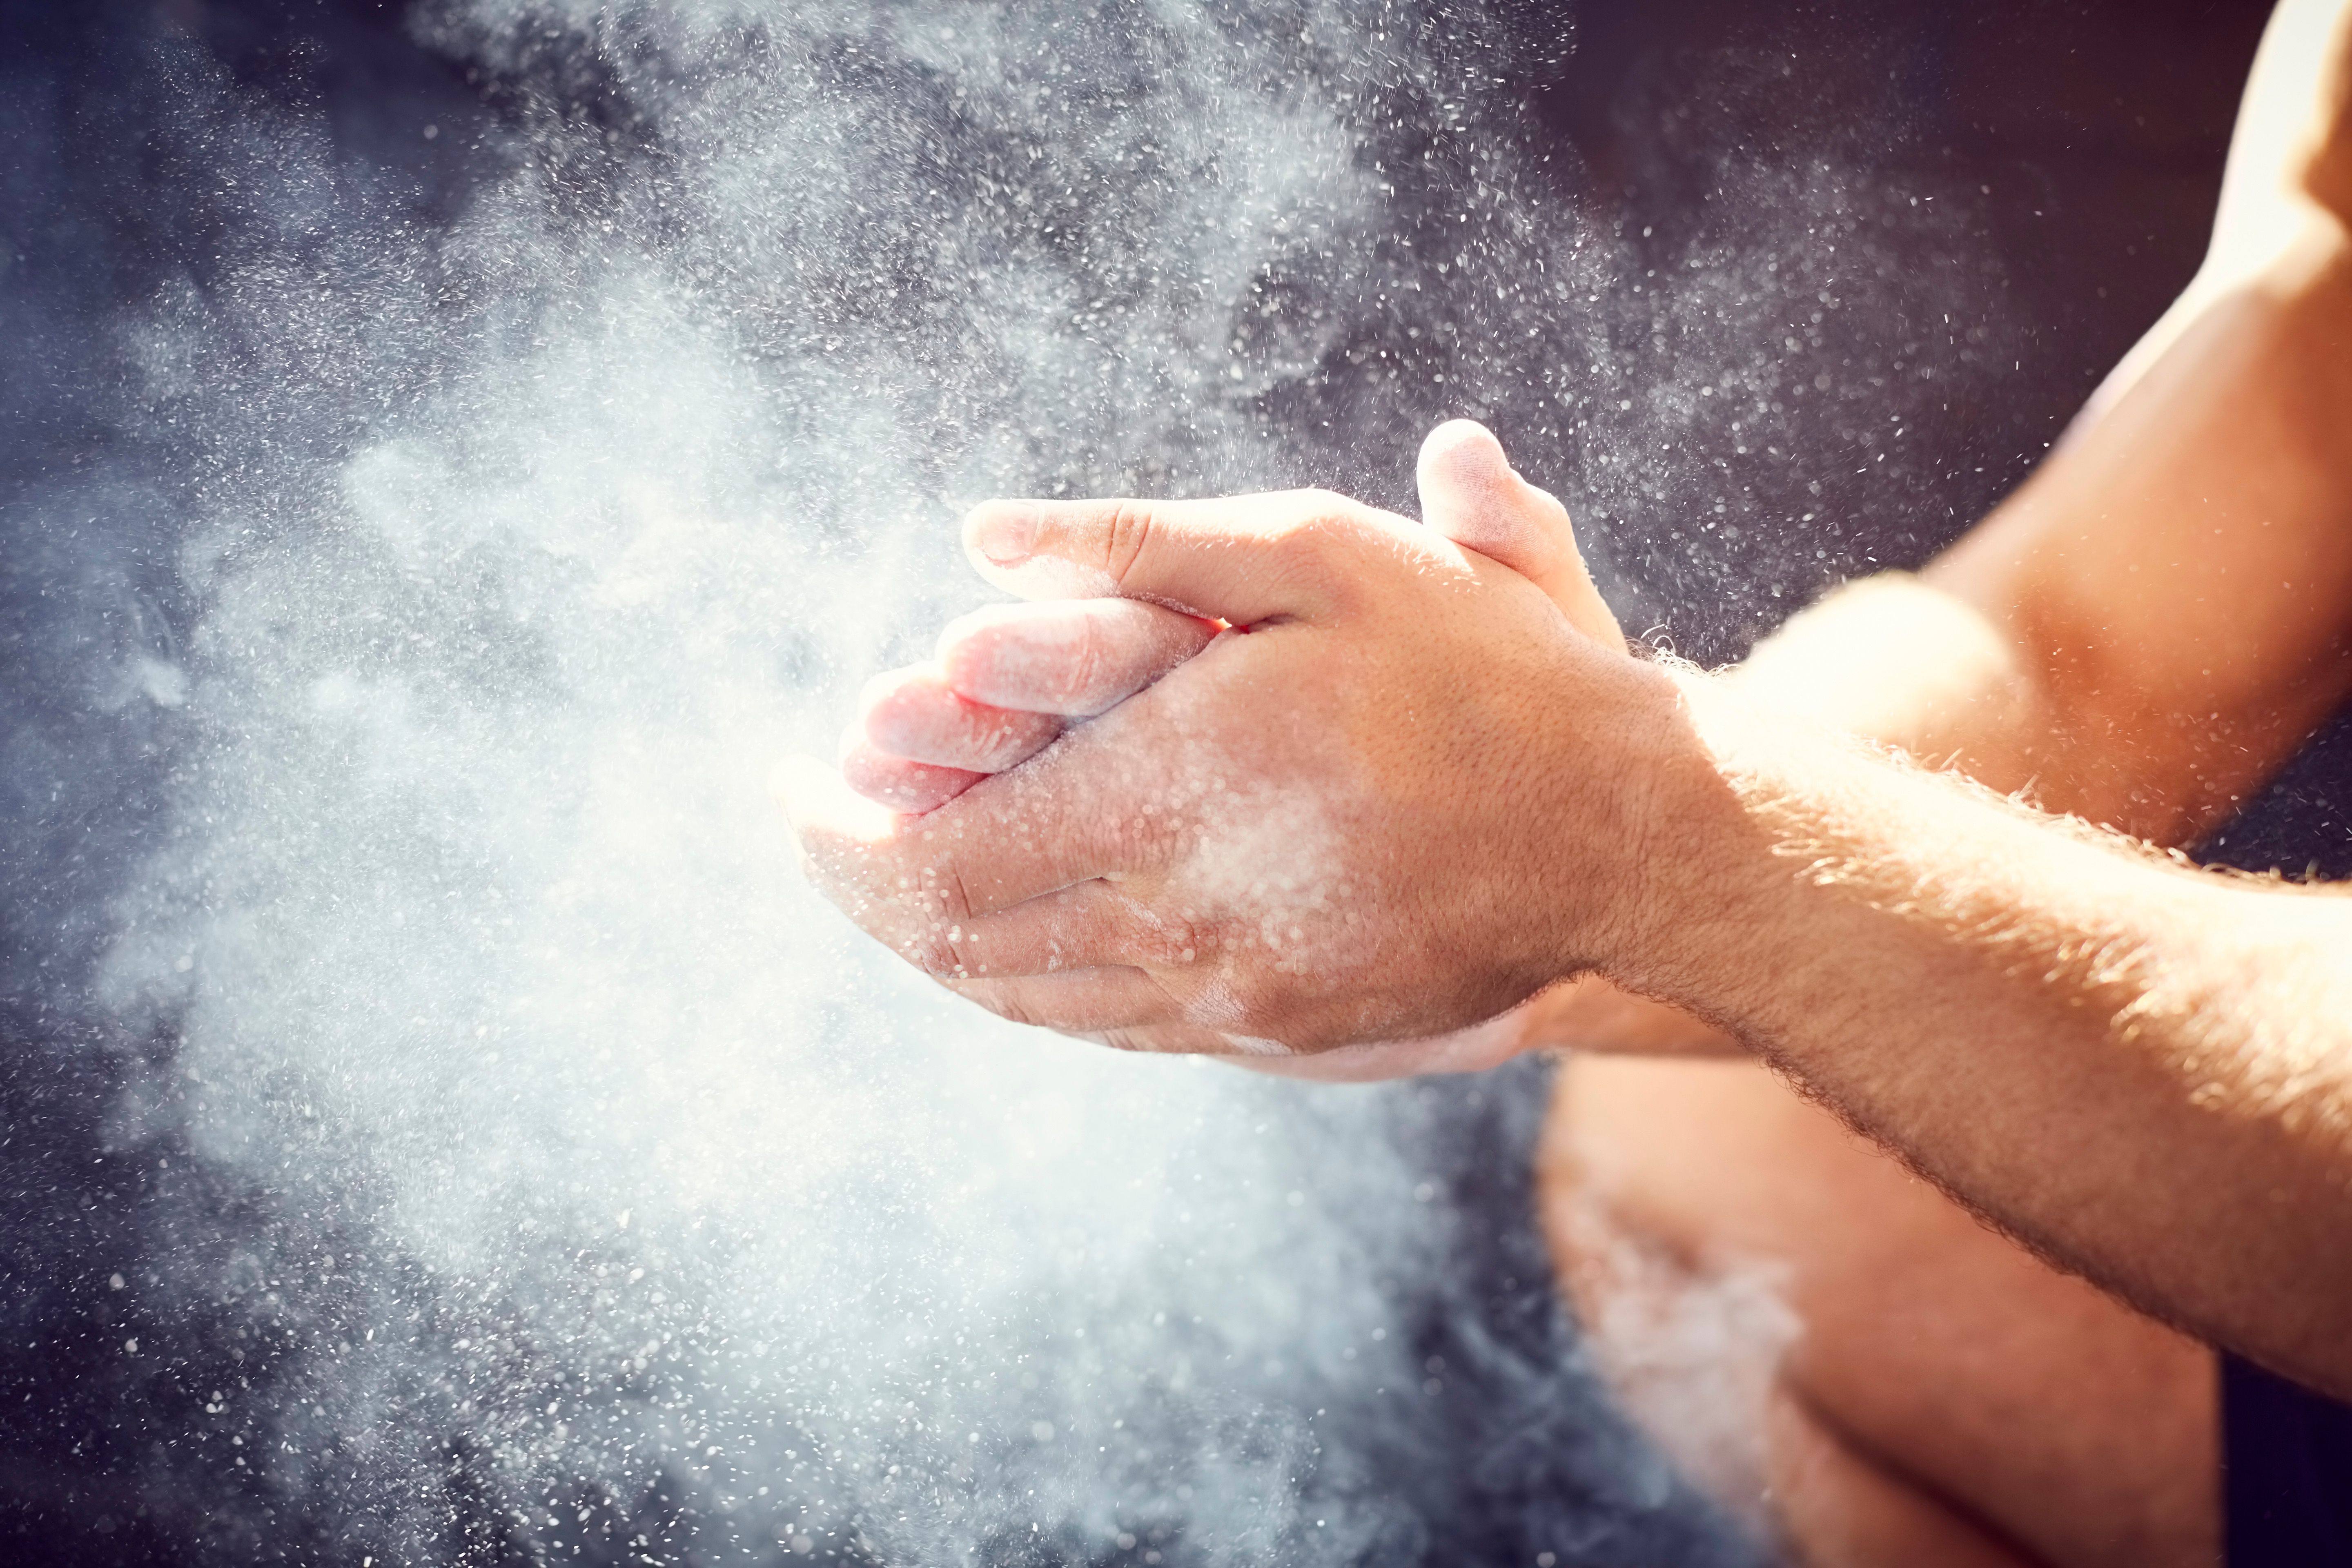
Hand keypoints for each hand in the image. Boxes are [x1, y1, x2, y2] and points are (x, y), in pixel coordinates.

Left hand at [779, 424, 1689, 1055]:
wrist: (1623, 834)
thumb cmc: (1477, 669)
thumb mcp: (1322, 556)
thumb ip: (1137, 541)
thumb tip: (973, 535)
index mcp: (1172, 801)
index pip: (933, 865)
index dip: (836, 838)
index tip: (794, 787)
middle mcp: (1185, 926)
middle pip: (958, 948)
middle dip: (866, 887)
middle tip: (824, 826)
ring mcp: (1233, 1001)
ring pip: (1024, 1000)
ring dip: (940, 942)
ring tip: (897, 873)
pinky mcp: (1280, 1036)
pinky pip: (1109, 1028)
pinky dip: (1029, 980)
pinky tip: (1016, 927)